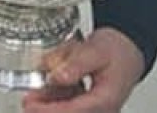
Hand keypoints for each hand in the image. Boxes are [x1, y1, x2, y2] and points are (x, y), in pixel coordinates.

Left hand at [21, 28, 144, 112]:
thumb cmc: (117, 50)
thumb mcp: (96, 49)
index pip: (73, 111)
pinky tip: (45, 90)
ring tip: (32, 96)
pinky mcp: (90, 104)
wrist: (129, 49)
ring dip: (50, 104)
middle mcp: (102, 109)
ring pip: (69, 110)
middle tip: (28, 101)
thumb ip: (76, 64)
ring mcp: (96, 108)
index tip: (31, 105)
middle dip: (47, 109)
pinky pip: (71, 104)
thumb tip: (56, 77)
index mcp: (105, 99)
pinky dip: (57, 98)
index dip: (49, 110)